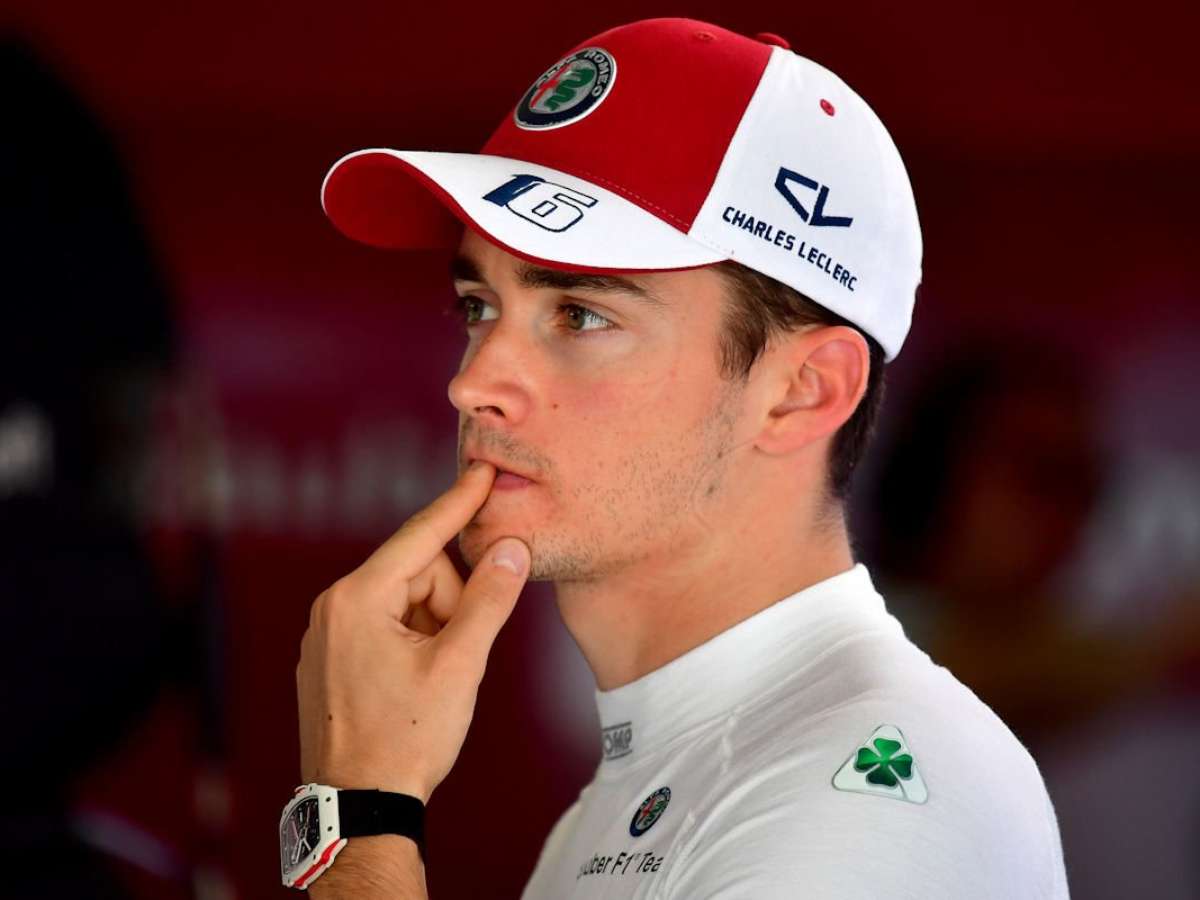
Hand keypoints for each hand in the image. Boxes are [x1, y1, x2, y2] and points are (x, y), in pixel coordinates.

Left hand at [296, 461, 529, 801]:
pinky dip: (412, 642)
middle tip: (456, 655)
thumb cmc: (405, 738)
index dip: (458, 502)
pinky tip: (414, 684)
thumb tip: (511, 551)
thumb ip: (489, 600)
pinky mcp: (328, 661)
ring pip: (402, 603)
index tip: (482, 470)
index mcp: (358, 599)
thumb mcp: (459, 665)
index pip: (420, 535)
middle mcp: (333, 608)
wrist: (359, 806)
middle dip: (449, 603)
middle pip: (416, 574)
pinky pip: (382, 628)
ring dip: (432, 628)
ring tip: (433, 680)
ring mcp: (325, 636)